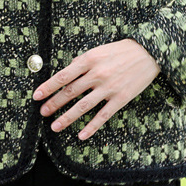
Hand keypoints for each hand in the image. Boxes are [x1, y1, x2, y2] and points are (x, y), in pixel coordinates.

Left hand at [33, 38, 159, 139]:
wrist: (149, 53)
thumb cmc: (121, 50)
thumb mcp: (99, 50)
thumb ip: (83, 61)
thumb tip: (67, 73)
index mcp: (89, 59)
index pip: (63, 75)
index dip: (48, 87)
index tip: (37, 95)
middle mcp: (97, 74)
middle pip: (70, 92)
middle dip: (54, 103)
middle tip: (43, 112)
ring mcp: (109, 87)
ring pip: (83, 106)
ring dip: (67, 118)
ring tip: (55, 126)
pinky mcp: (120, 98)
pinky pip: (103, 116)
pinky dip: (91, 127)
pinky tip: (81, 135)